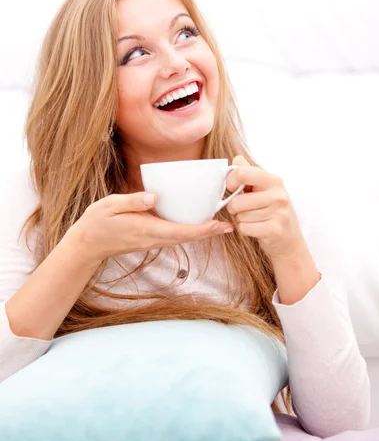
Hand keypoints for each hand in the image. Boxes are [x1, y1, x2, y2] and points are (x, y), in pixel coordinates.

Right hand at [67, 192, 233, 266]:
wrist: (87, 244)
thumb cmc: (98, 222)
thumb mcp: (110, 206)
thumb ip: (133, 201)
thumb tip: (154, 197)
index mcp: (147, 229)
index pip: (180, 231)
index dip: (202, 230)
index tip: (220, 226)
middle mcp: (154, 238)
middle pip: (187, 237)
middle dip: (209, 233)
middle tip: (229, 226)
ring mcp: (152, 241)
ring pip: (182, 238)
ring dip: (201, 233)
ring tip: (219, 223)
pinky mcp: (150, 239)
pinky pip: (174, 236)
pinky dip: (189, 231)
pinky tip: (196, 222)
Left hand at [225, 156, 307, 258]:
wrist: (288, 237)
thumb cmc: (271, 209)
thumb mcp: (263, 187)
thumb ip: (248, 172)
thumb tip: (236, 159)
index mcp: (273, 180)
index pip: (242, 173)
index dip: (230, 181)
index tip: (231, 188)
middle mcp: (278, 195)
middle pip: (236, 201)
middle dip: (234, 207)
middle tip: (244, 209)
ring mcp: (278, 213)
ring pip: (239, 216)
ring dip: (241, 219)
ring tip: (254, 218)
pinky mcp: (275, 230)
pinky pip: (244, 228)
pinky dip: (245, 230)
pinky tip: (256, 228)